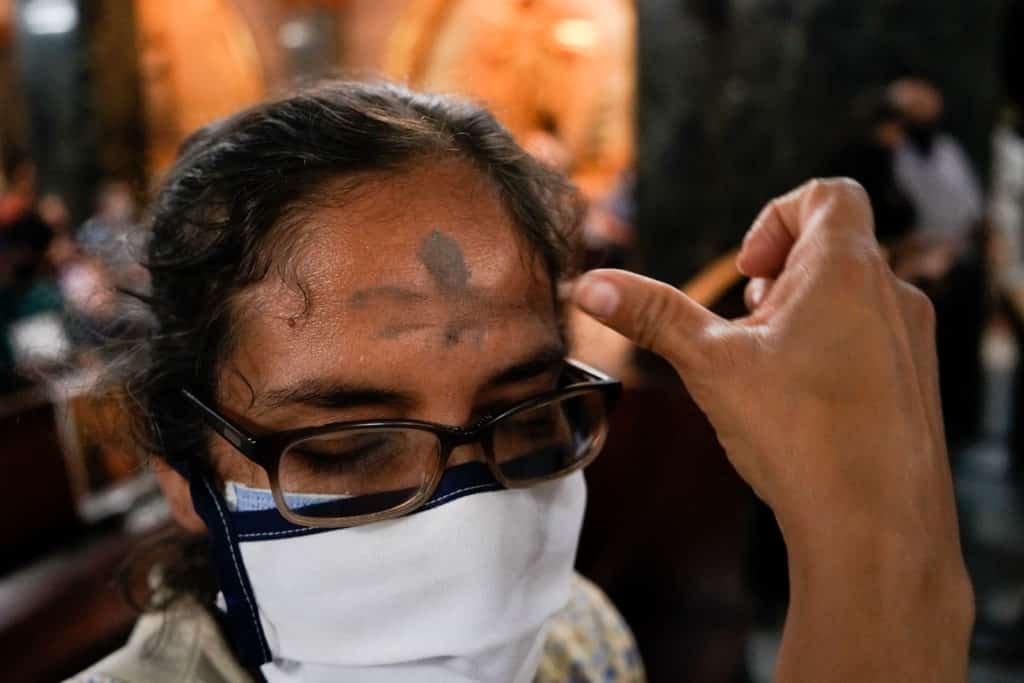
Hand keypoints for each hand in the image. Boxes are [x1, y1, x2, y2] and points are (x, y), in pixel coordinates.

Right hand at [572, 179, 972, 680]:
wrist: (875, 526)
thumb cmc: (799, 434)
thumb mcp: (710, 363)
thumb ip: (652, 315)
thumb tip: (590, 285)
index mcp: (846, 268)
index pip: (828, 194)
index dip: (776, 218)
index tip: (747, 273)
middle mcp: (892, 294)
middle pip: (836, 246)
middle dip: (781, 276)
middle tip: (750, 326)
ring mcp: (912, 341)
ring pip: (855, 296)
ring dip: (805, 313)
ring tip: (770, 366)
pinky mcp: (917, 384)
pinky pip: (874, 339)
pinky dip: (834, 348)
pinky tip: (802, 403)